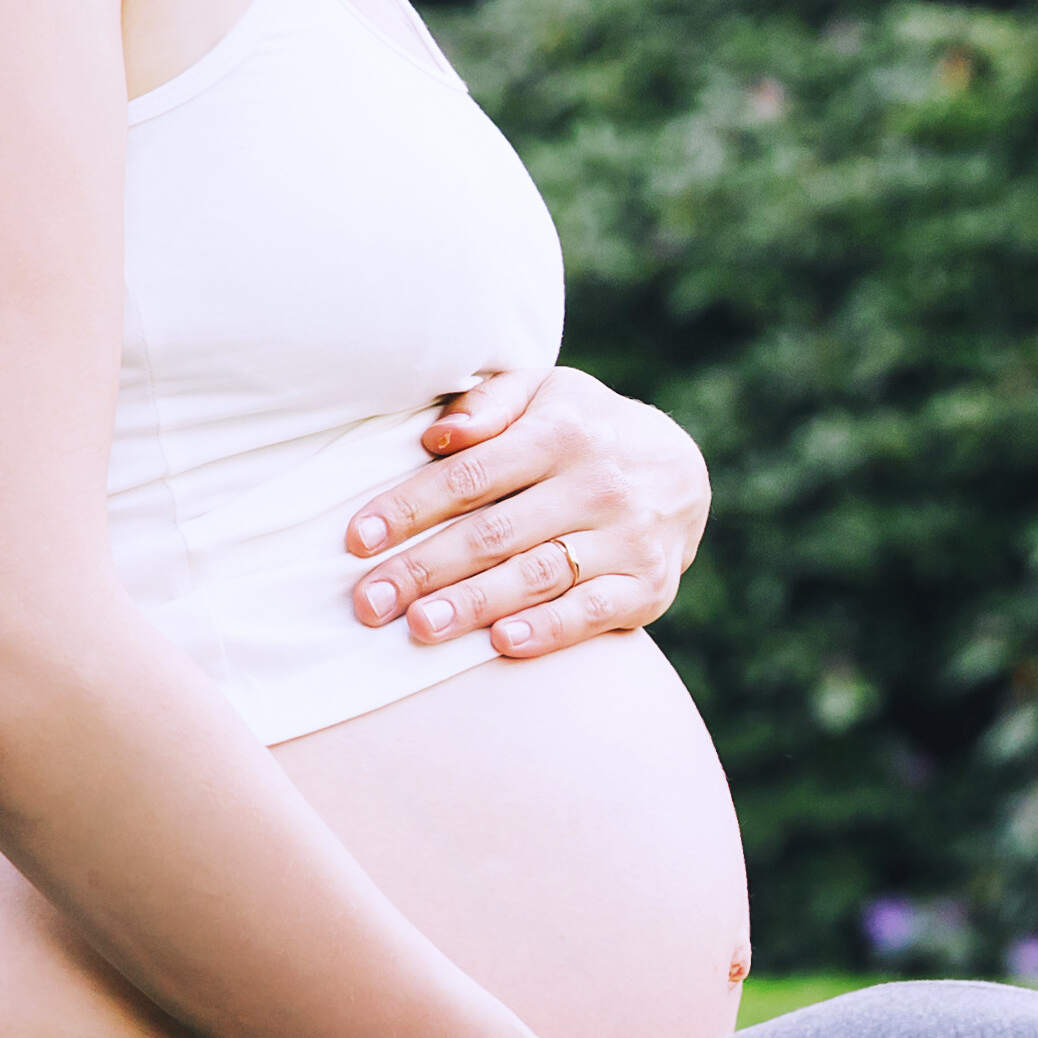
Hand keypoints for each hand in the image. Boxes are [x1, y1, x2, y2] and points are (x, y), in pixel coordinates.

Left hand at [341, 365, 711, 656]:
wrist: (681, 471)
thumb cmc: (583, 429)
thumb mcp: (544, 393)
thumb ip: (488, 404)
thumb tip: (438, 436)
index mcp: (563, 432)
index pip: (471, 476)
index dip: (409, 508)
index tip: (357, 541)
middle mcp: (599, 483)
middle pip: (495, 532)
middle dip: (424, 569)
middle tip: (368, 603)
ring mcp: (628, 537)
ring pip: (538, 575)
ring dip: (474, 604)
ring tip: (418, 628)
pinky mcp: (649, 585)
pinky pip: (594, 611)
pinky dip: (549, 630)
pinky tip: (501, 643)